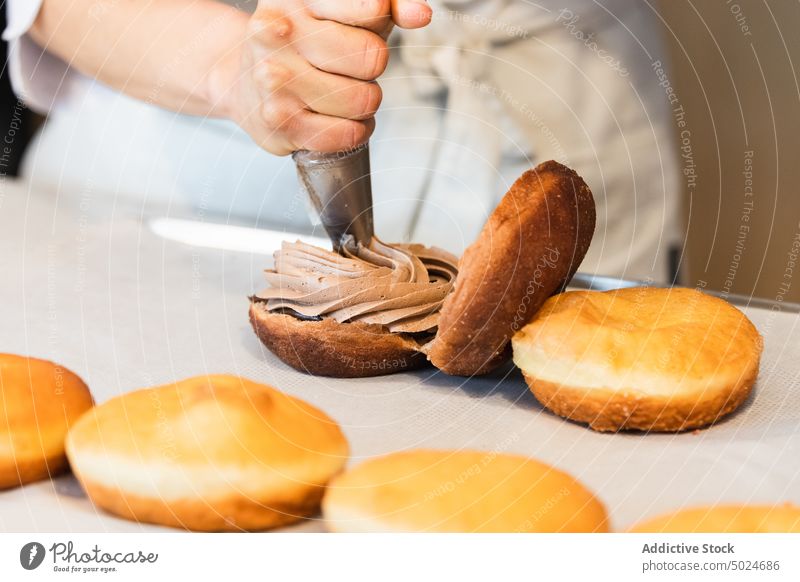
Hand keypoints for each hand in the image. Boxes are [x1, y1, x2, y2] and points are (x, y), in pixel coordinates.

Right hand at [213, 0, 431, 154]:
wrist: (241, 79)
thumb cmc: (302, 42)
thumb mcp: (340, 10)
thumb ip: (388, 6)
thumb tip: (421, 15)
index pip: (372, 8)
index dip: (378, 26)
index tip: (363, 29)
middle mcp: (279, 34)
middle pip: (372, 57)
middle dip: (371, 69)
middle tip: (348, 69)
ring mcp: (276, 81)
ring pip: (363, 100)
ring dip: (364, 104)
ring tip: (340, 95)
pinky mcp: (280, 123)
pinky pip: (346, 135)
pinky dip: (355, 132)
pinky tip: (340, 121)